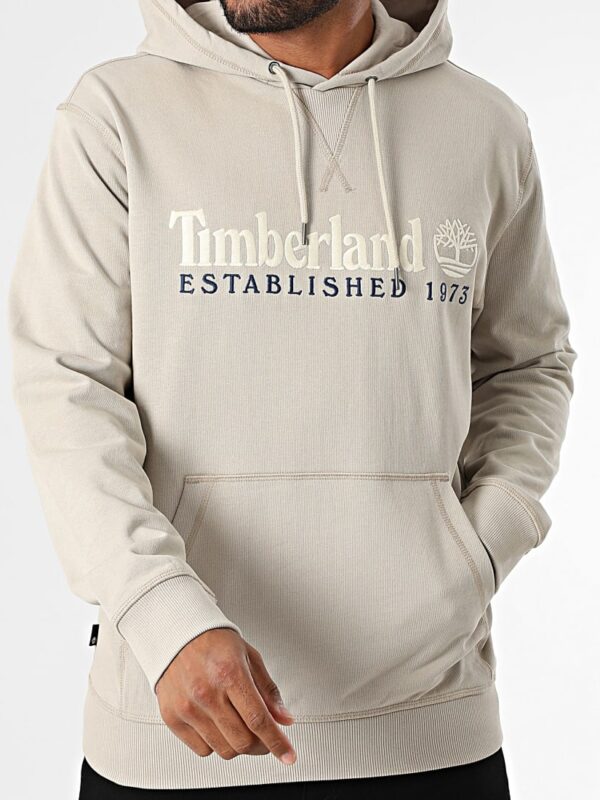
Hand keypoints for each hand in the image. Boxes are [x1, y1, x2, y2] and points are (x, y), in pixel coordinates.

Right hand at [155, 628, 296, 763]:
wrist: (176, 634)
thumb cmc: (213, 642)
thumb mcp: (249, 657)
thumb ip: (268, 690)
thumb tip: (283, 718)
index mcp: (229, 673)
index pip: (258, 719)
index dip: (277, 742)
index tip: (288, 755)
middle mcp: (206, 693)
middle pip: (243, 741)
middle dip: (262, 745)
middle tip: (266, 736)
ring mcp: (187, 708)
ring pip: (224, 750)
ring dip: (239, 746)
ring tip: (241, 727)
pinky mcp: (172, 718)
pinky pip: (202, 750)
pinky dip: (216, 744)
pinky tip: (219, 725)